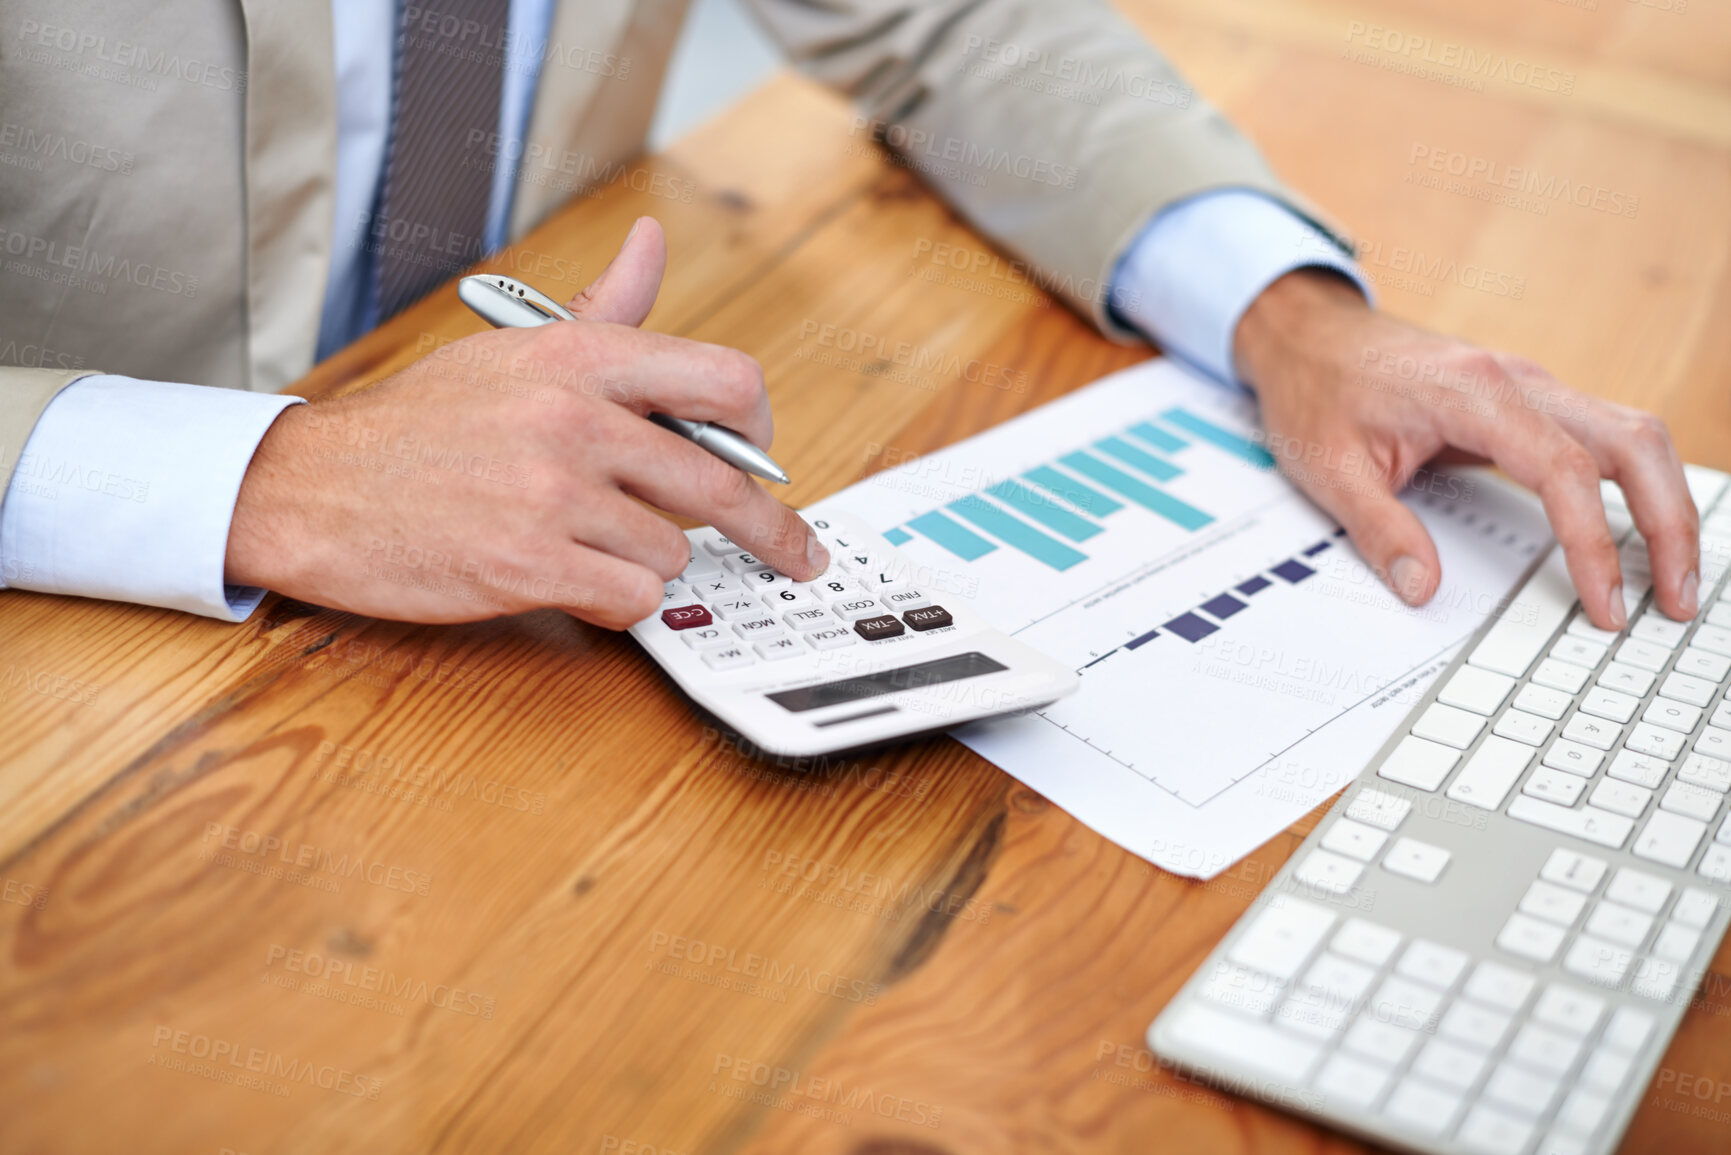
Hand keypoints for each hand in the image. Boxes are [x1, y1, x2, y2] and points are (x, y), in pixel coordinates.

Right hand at [226, 217, 828, 627]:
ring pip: (672, 549)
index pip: (725, 380)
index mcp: (579, 358)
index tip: (764, 460)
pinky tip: (576, 582)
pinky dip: (615, 602)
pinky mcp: (529, 565)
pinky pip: (631, 597)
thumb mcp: (510, 350)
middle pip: (721, 482)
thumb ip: (600, 310)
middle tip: (794, 554)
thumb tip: (652, 244)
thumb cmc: (416, 425)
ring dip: (646, 560)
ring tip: (588, 545)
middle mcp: (575, 420)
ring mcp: (553, 495)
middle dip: (768, 530)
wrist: (312, 489)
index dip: (758, 430)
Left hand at [1233, 269, 1697, 628]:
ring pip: (1631, 434)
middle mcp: (1517, 381)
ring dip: (1664, 502)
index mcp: (1472, 392)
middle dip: (1668, 521)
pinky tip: (1639, 531)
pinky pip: (1603, 437)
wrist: (1309, 335)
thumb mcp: (1328, 468)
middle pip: (1631, 442)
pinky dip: (1635, 484)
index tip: (1606, 603)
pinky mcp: (1528, 401)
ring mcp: (1529, 387)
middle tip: (1677, 598)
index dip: (1594, 542)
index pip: (1564, 470)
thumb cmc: (1317, 390)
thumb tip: (1422, 588)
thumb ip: (1379, 529)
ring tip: (1672, 577)